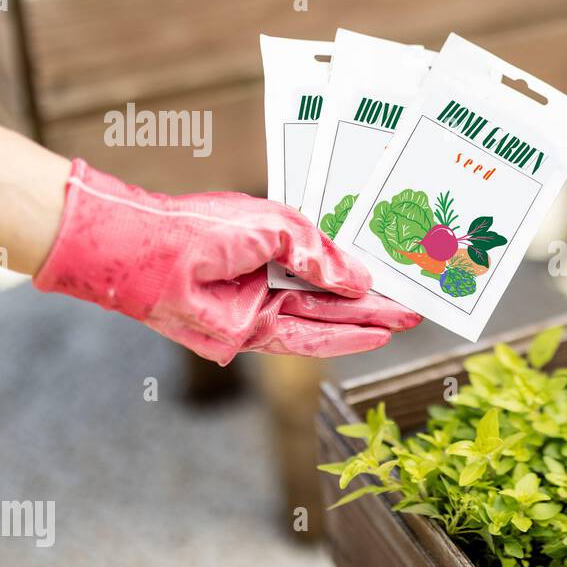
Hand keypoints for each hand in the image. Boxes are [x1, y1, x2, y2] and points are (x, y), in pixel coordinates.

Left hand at [34, 160, 420, 364]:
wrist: (153, 254)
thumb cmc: (206, 226)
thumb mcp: (277, 226)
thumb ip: (320, 254)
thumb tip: (357, 282)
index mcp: (275, 246)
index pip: (328, 262)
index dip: (362, 271)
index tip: (397, 276)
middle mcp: (271, 278)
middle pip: (332, 296)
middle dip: (374, 302)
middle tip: (413, 306)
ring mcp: (263, 308)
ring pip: (325, 320)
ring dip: (365, 323)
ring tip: (403, 322)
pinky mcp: (253, 335)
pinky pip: (305, 340)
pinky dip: (340, 341)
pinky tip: (372, 337)